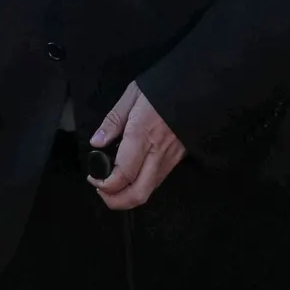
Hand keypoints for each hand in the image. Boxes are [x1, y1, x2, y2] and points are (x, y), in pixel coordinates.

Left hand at [89, 81, 185, 210]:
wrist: (197, 90)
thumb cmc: (163, 88)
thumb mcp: (132, 95)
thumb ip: (113, 120)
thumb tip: (96, 142)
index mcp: (142, 134)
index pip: (123, 174)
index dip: (105, 184)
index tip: (93, 177)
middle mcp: (157, 153)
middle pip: (137, 193)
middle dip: (115, 201)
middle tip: (100, 190)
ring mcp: (169, 159)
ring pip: (148, 192)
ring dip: (127, 197)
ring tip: (111, 186)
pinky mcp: (176, 161)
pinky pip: (156, 182)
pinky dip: (139, 187)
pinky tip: (129, 177)